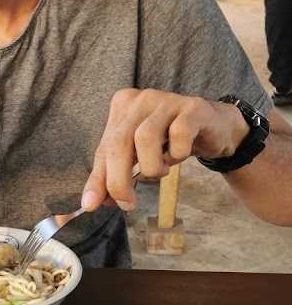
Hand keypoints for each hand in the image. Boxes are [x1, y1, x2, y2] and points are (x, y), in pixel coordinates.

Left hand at [82, 89, 247, 211]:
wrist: (212, 127)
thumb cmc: (169, 141)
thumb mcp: (136, 157)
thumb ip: (113, 175)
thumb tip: (92, 202)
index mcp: (122, 107)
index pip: (103, 149)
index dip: (98, 180)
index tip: (93, 205)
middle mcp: (141, 99)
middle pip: (119, 143)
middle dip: (119, 180)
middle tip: (128, 204)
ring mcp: (167, 100)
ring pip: (145, 137)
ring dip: (151, 166)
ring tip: (160, 171)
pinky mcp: (192, 108)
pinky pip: (179, 134)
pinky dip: (177, 154)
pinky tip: (179, 155)